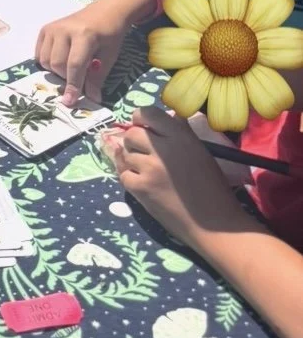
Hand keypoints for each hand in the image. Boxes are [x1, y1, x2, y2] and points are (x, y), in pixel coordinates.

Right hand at [36, 0, 132, 105]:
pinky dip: (47, 62)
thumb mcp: (109, 57)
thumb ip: (97, 78)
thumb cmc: (110, 35)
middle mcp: (64, 29)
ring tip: (70, 66)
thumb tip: (91, 99)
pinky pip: (39, 53)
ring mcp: (52, 28)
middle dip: (66, 77)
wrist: (105, 12)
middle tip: (79, 75)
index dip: (73, 85)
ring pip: (45, 60)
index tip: (70, 102)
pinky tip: (60, 59)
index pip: (74, 66)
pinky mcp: (45, 29)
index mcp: (84, 35)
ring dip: (56, 70)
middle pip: (57, 64)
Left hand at [101, 106, 248, 249]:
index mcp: (180, 136)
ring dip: (133, 161)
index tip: (143, 126)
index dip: (141, 118)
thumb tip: (170, 116)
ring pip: (125, 154)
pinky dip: (130, 178)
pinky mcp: (141, 188)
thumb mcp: (201, 152)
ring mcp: (149, 169)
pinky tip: (143, 183)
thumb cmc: (213, 188)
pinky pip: (123, 174)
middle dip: (134, 141)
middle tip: (144, 152)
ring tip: (148, 171)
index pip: (147, 113)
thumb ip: (182, 132)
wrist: (215, 224)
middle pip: (131, 133)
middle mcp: (162, 148)